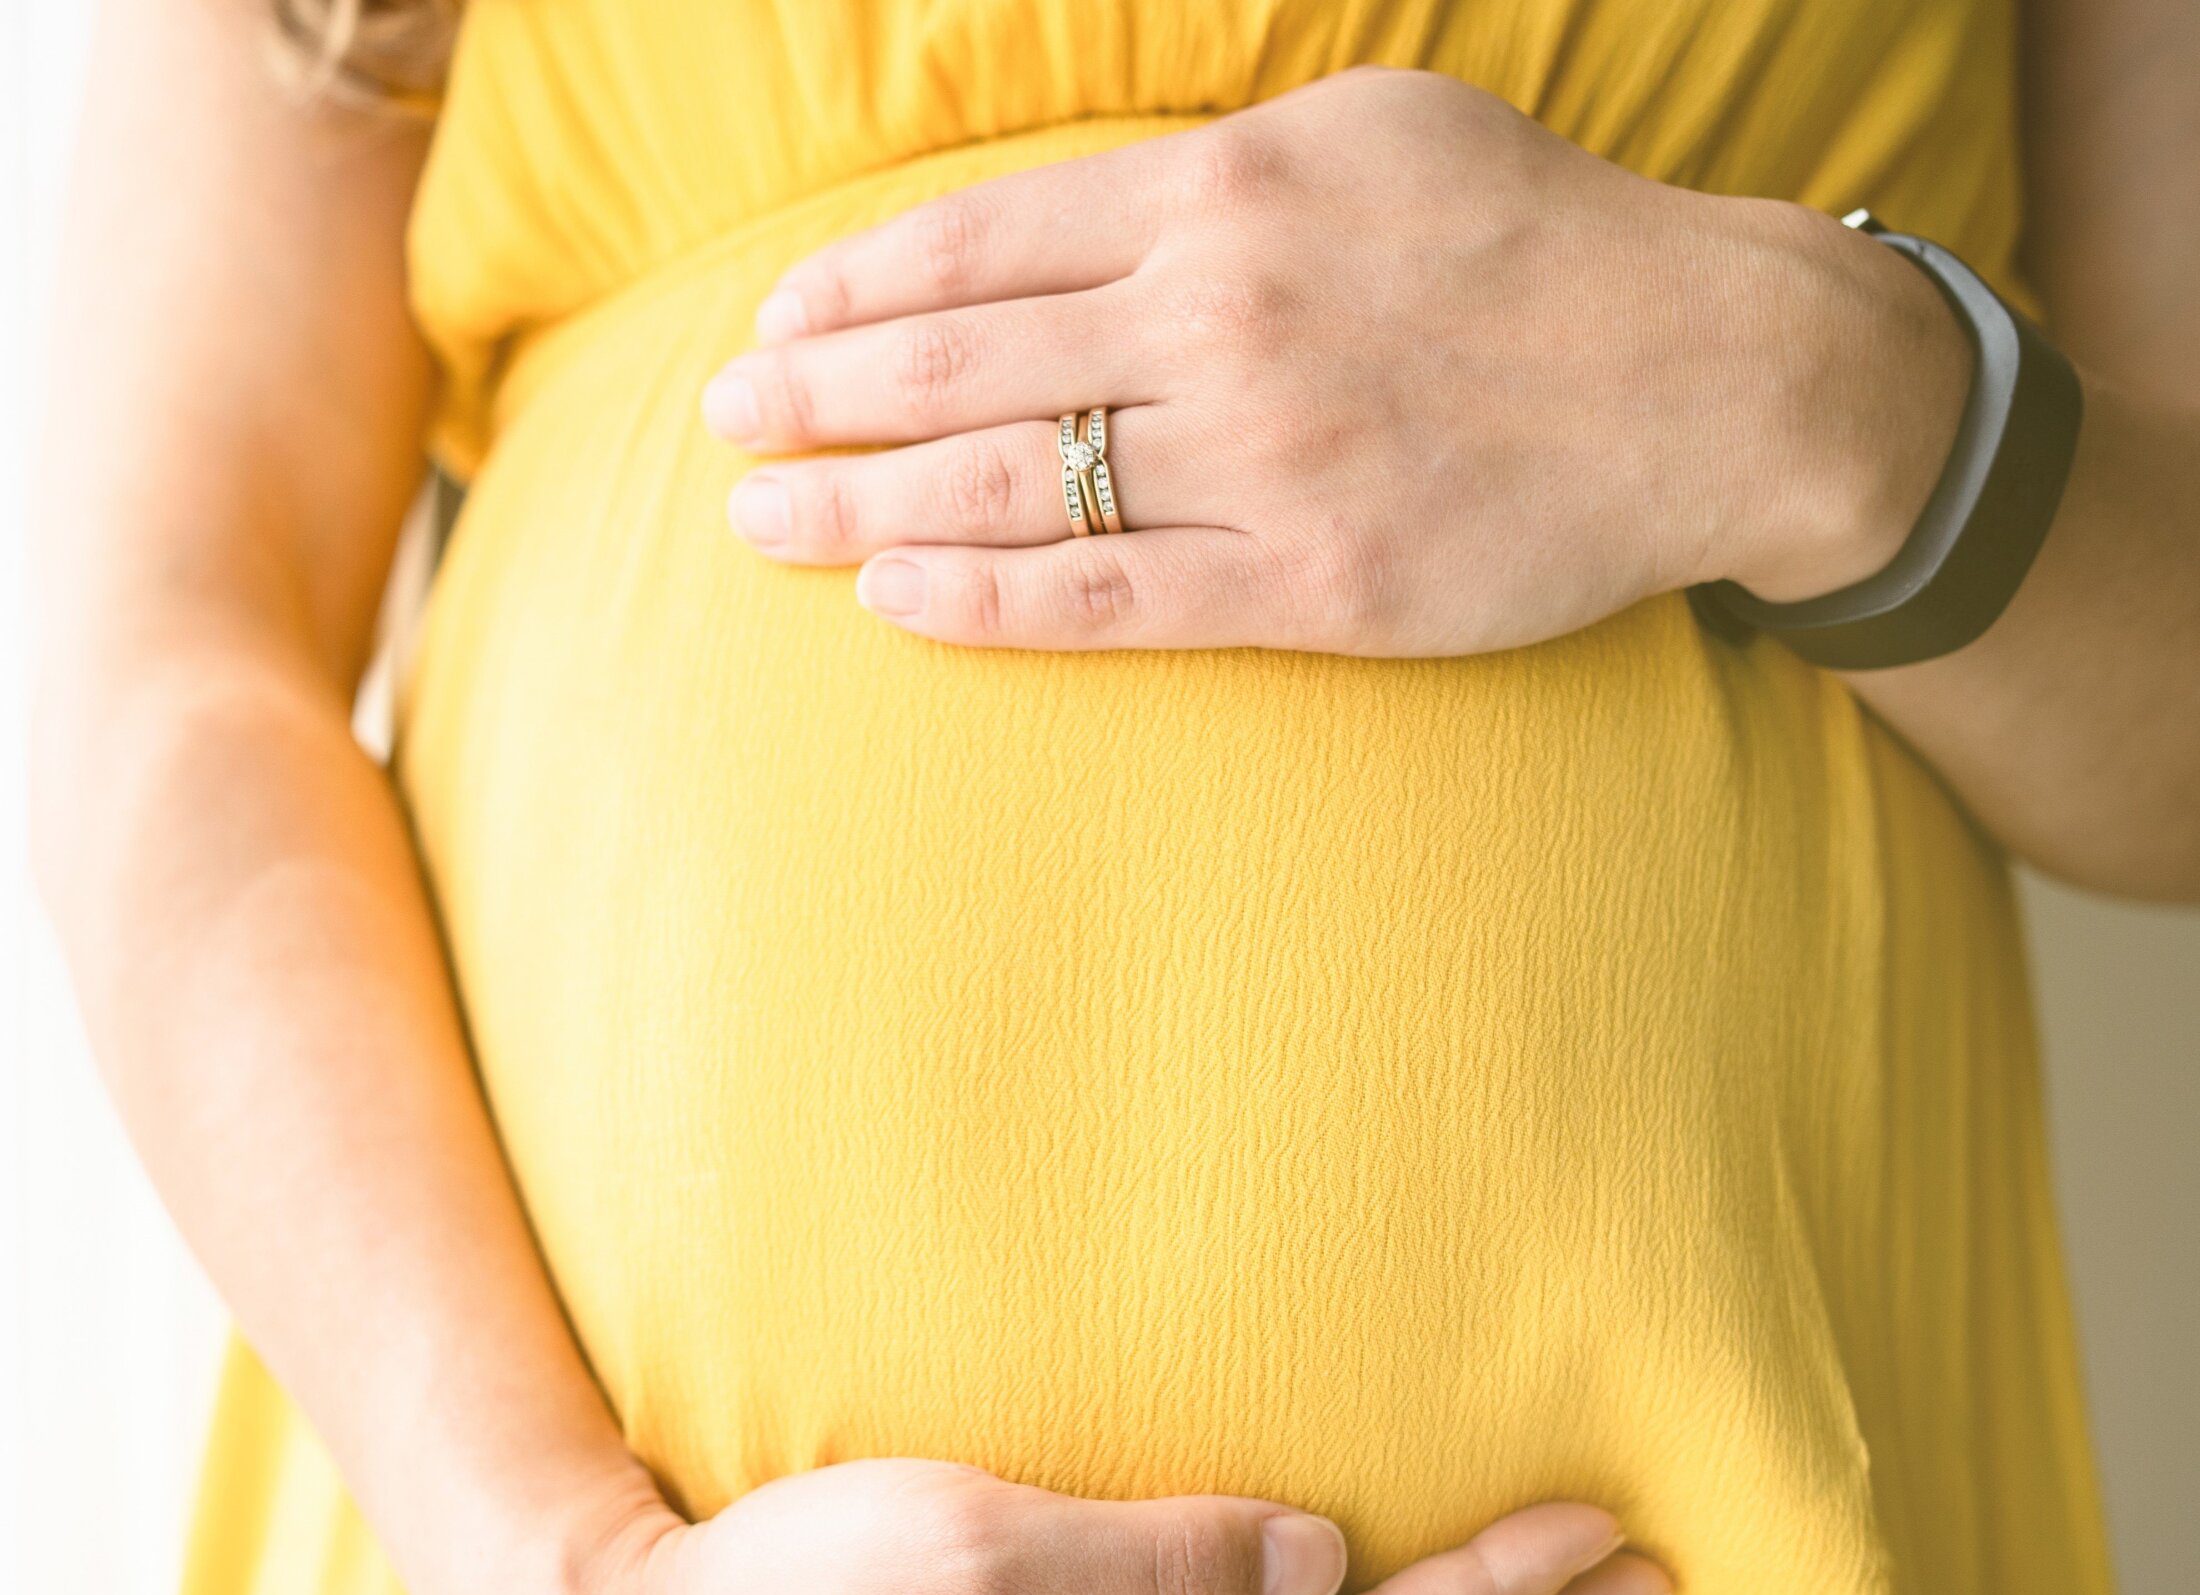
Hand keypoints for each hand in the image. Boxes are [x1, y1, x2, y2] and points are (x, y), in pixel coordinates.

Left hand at [702, 66, 1969, 654]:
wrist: (1711, 378)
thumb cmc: (1537, 248)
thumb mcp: (1373, 137)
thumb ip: (1212, 175)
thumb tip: (1064, 221)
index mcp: (1232, 193)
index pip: (984, 241)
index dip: (855, 288)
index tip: (774, 323)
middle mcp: (1225, 317)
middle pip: (963, 362)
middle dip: (816, 394)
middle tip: (720, 426)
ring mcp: (1265, 456)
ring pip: (1010, 482)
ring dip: (859, 501)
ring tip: (760, 524)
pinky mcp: (1312, 580)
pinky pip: (1105, 597)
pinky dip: (984, 599)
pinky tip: (892, 597)